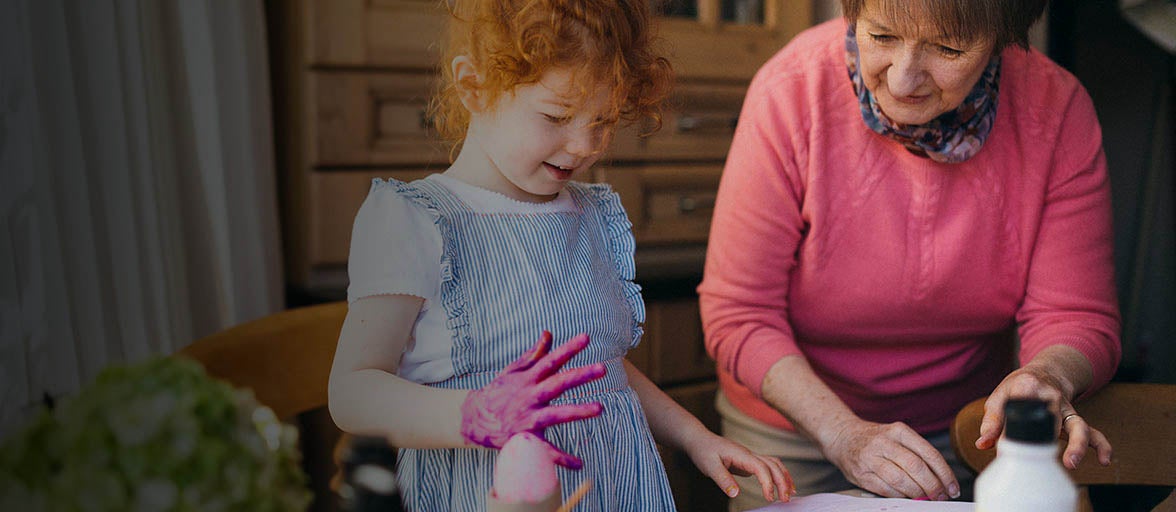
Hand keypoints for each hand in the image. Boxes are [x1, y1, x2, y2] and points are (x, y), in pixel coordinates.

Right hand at [460, 331, 605, 468]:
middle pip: (558, 384)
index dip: (568, 349)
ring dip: (577, 410)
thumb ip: (533, 354)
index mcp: (528, 378)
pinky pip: (545, 449)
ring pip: (556, 413)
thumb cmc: (498, 392)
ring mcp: (528, 417)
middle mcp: (530, 396)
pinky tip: (579, 463)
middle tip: (601, 368)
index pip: (551, 360)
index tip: (586, 338)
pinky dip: (561, 458)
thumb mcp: (513, 370)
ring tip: (600, 408)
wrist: (474, 418)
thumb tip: (548, 333)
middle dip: (580, 375)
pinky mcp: (525, 437)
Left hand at [685, 431, 794, 501]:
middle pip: (773, 465)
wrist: (700, 440)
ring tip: (790, 492)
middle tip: (785, 499)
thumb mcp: (709, 466)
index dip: (768, 483)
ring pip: (774, 464)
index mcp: (741, 454)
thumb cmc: (704, 451)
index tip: (769, 498)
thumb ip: (723, 479)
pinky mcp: (749, 461)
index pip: (761, 467)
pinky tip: (779, 485)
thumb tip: (735, 494)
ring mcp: (750, 457)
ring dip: (784, 477)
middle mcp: (749, 454)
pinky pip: (768, 466)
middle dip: (782, 481)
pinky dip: (777, 475)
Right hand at [822, 418, 958, 499]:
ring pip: (900, 480)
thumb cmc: (876, 439)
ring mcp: (870, 457)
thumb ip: (916, 453)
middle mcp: (883, 442)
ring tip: (926, 498)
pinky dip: (900, 496)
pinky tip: (907, 497)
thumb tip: (941, 481)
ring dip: (917, 493)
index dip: (944, 473)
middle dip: (933, 486)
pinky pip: (886, 489)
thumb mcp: (897, 436)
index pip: (929, 453)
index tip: (953, 488)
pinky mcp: (860, 473)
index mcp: (898, 431)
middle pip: (915, 467)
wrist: (842, 436)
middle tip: (941, 496)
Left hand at [975, 365, 1112, 468]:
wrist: (1044, 373)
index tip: (1002, 446)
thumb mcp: (1000, 397)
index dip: (1010, 428)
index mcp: (1027, 387)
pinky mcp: (1075, 418)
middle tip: (1034, 460)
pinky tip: (1105, 460)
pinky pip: (1093, 431)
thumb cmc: (1018, 388)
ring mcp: (1066, 408)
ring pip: (1078, 425)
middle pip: (1051, 420)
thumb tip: (983, 444)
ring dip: (1077, 444)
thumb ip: (991, 421)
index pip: (1019, 406)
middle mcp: (1051, 396)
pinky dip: (1101, 445)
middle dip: (1043, 442)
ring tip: (1071, 463)